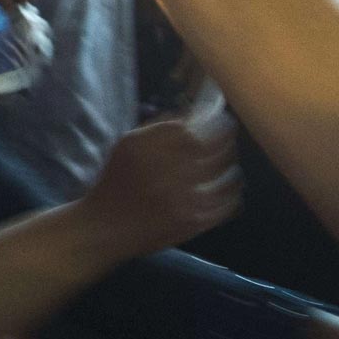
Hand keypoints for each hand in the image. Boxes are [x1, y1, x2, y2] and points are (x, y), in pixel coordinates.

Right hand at [76, 108, 240, 264]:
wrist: (107, 226)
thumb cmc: (118, 181)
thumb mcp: (128, 144)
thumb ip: (161, 125)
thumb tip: (198, 112)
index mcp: (147, 147)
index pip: (194, 127)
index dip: (214, 120)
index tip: (220, 118)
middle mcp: (167, 170)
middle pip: (216, 147)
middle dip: (226, 140)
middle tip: (225, 139)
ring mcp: (184, 198)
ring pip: (229, 174)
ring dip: (230, 166)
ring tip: (223, 165)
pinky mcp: (195, 221)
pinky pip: (230, 201)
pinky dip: (231, 192)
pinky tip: (221, 188)